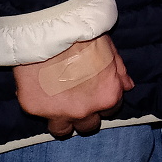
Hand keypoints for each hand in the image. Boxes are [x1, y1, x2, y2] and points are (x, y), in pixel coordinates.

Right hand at [12, 36, 130, 138]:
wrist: (52, 32)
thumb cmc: (86, 38)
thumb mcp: (111, 52)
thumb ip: (120, 73)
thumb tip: (127, 87)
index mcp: (107, 97)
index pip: (110, 111)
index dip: (102, 102)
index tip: (95, 94)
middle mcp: (84, 111)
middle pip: (87, 126)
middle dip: (85, 116)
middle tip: (77, 101)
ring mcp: (57, 113)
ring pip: (62, 130)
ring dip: (63, 121)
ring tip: (58, 104)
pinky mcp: (34, 109)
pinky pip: (39, 113)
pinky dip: (41, 104)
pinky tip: (41, 88)